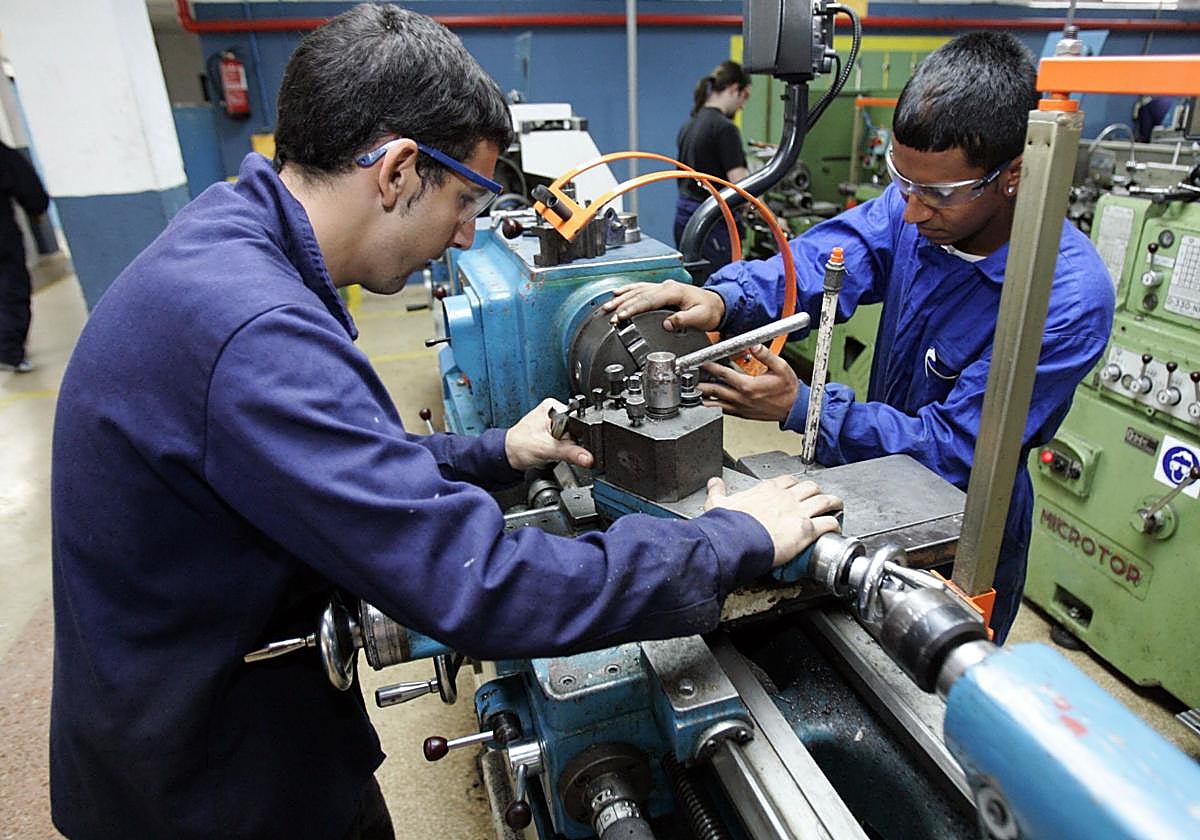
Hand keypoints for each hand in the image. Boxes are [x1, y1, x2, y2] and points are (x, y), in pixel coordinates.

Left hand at [505, 399, 594, 470]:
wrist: (508, 456)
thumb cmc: (519, 446)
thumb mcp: (547, 449)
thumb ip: (570, 453)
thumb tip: (588, 457)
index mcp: (553, 406)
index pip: (577, 421)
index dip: (576, 436)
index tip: (567, 445)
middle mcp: (554, 411)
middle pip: (576, 431)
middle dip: (569, 443)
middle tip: (554, 448)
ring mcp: (554, 422)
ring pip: (572, 438)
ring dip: (565, 448)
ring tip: (550, 449)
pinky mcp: (553, 433)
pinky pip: (566, 443)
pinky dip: (561, 449)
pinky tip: (552, 450)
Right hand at [601, 280, 724, 332]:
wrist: (716, 305)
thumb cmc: (709, 311)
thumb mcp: (700, 317)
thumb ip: (683, 320)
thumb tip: (667, 324)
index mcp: (674, 291)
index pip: (648, 300)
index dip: (633, 308)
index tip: (622, 316)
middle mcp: (666, 287)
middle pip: (639, 294)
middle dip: (623, 306)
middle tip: (610, 316)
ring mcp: (662, 287)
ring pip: (637, 290)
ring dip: (621, 299)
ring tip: (607, 308)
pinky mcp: (660, 291)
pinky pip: (640, 289)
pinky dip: (627, 291)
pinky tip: (617, 294)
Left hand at [700, 344, 798, 421]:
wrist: (794, 409)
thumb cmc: (788, 390)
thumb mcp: (781, 367)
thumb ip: (766, 355)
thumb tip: (754, 344)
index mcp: (748, 386)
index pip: (723, 374)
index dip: (710, 366)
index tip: (701, 361)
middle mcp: (741, 399)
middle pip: (714, 390)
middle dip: (700, 382)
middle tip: (690, 377)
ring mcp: (740, 408)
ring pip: (715, 404)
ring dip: (703, 396)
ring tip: (693, 390)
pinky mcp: (741, 414)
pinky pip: (722, 411)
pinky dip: (712, 406)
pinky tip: (706, 402)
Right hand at [705, 475, 841, 567]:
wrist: (734, 540)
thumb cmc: (728, 525)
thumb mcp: (718, 503)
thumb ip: (717, 492)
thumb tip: (714, 483)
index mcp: (767, 490)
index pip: (788, 481)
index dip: (796, 485)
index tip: (797, 490)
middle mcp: (785, 497)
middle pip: (810, 487)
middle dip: (817, 492)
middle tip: (820, 498)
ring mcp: (798, 512)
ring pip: (825, 500)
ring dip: (833, 503)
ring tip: (837, 507)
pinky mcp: (806, 529)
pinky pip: (828, 522)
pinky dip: (835, 524)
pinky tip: (836, 527)